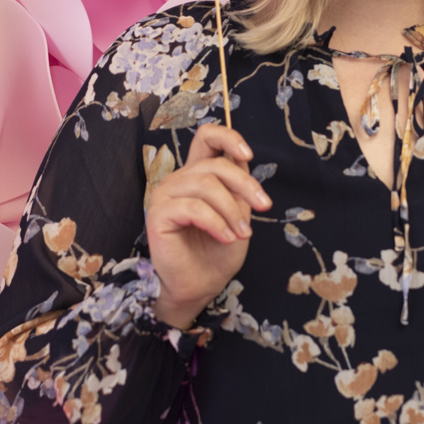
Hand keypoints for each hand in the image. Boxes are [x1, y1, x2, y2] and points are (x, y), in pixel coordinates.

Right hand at [147, 124, 270, 328]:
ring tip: (242, 232)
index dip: (228, 137)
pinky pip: (193, 207)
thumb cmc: (216, 254)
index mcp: (197, 175)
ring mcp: (165, 195)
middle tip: (264, 207)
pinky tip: (226, 238)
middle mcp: (179, 180)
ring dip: (232, 210)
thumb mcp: (238, 215)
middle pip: (214, 164)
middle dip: (246, 184)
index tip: (248, 156)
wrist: (199, 286)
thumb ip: (239, 188)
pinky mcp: (159, 214)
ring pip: (206, 184)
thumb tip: (245, 164)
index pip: (206, 138)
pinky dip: (216, 222)